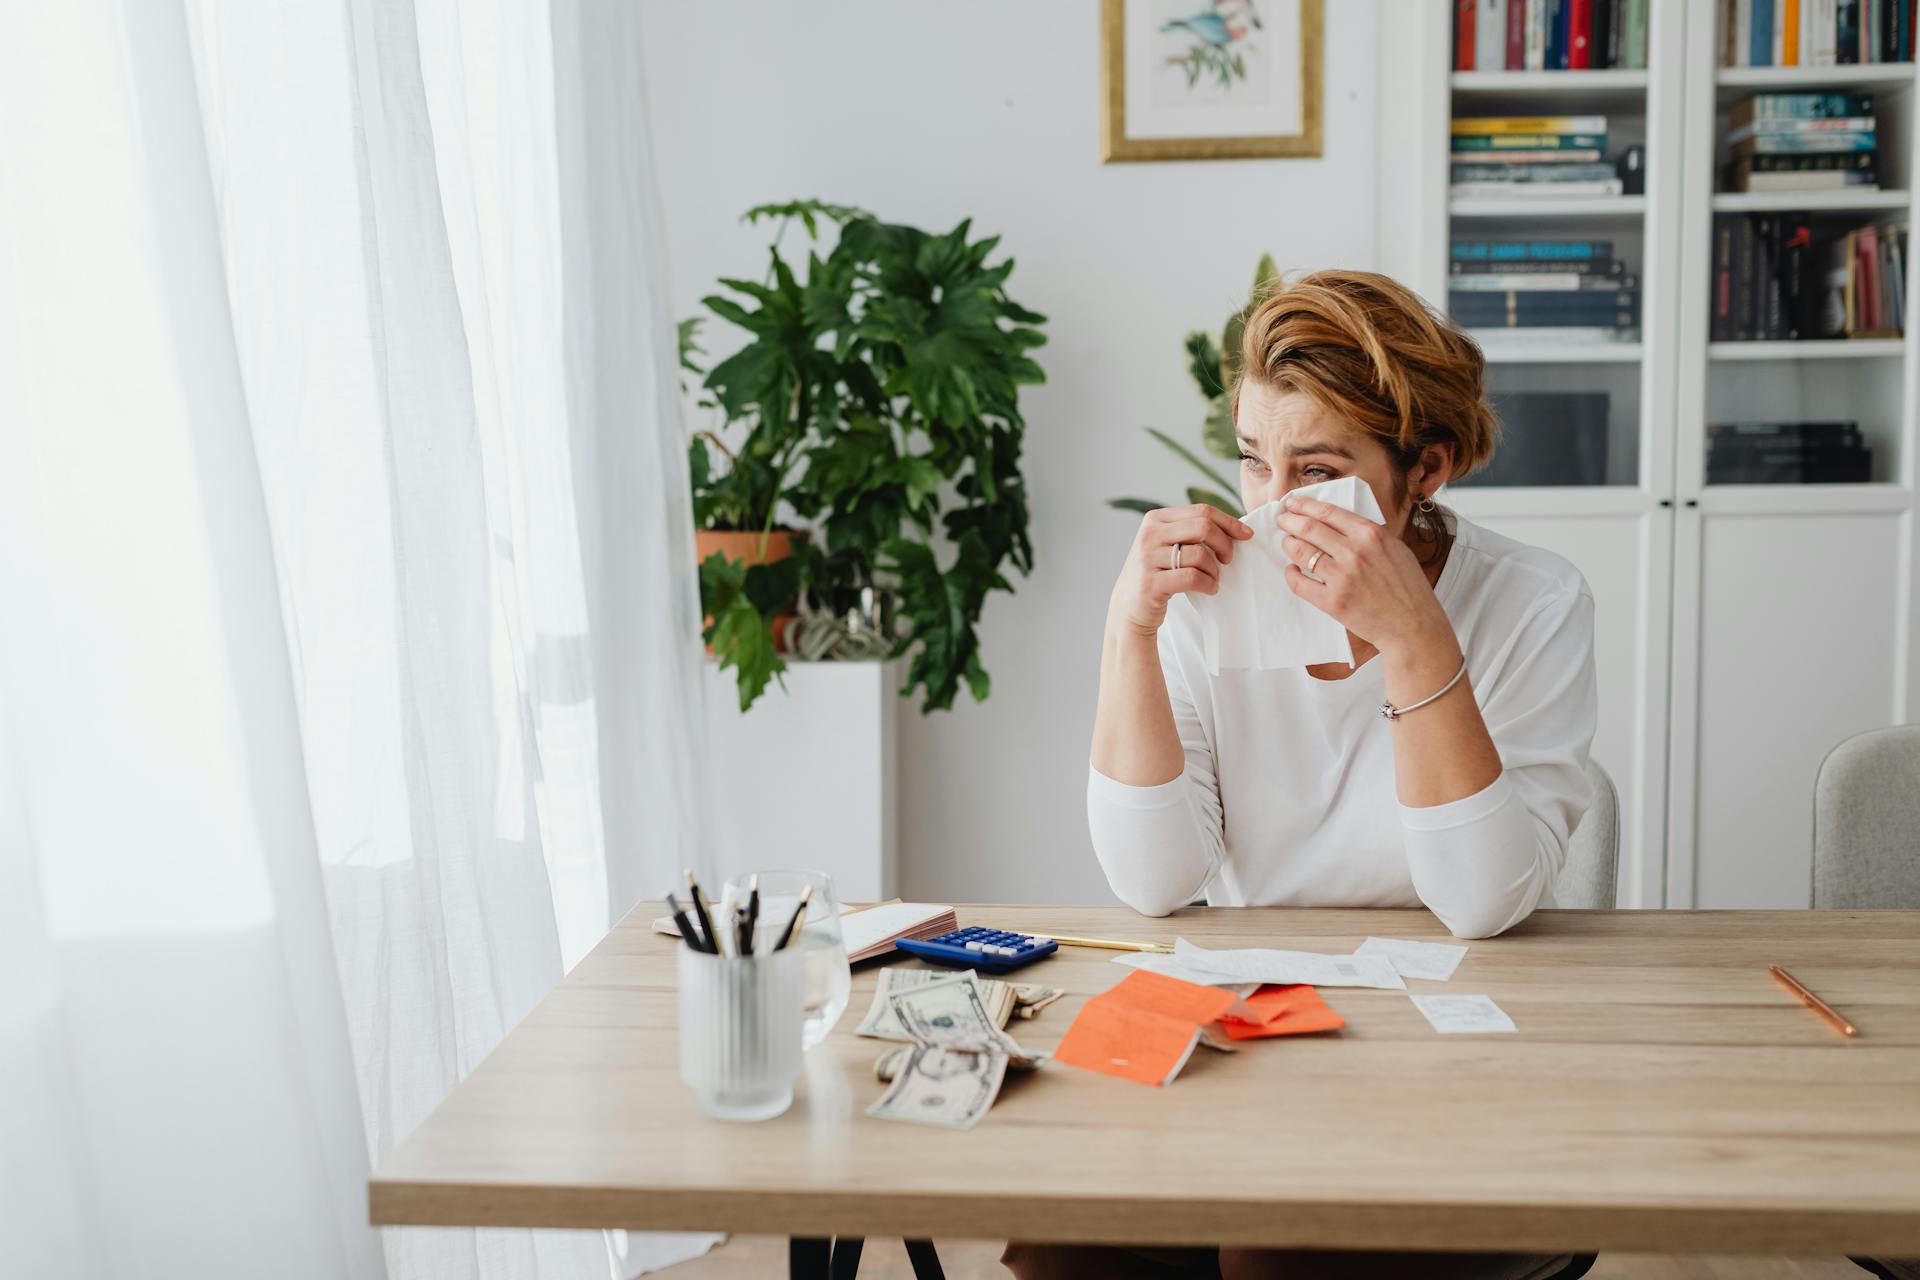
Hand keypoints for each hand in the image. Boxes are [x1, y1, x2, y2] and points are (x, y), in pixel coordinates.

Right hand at [1108, 504, 1253, 636]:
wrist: (1129, 607)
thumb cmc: (1158, 573)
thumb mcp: (1167, 544)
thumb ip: (1191, 531)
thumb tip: (1236, 528)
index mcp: (1155, 519)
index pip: (1202, 511)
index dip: (1229, 522)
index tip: (1246, 535)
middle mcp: (1149, 534)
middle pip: (1203, 527)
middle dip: (1225, 544)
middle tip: (1228, 560)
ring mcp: (1147, 559)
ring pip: (1200, 555)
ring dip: (1215, 570)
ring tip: (1213, 579)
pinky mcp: (1150, 584)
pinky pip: (1193, 578)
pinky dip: (1208, 584)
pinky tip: (1209, 589)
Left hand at [1276, 497, 1450, 655]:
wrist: (1413, 625)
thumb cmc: (1408, 587)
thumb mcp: (1396, 548)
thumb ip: (1369, 534)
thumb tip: (1340, 523)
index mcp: (1371, 535)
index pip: (1329, 512)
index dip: (1305, 505)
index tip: (1293, 504)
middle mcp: (1354, 552)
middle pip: (1309, 528)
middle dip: (1289, 521)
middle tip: (1282, 520)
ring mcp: (1341, 577)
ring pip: (1301, 552)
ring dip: (1289, 544)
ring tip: (1287, 542)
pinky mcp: (1332, 601)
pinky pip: (1299, 583)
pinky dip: (1290, 574)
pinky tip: (1291, 569)